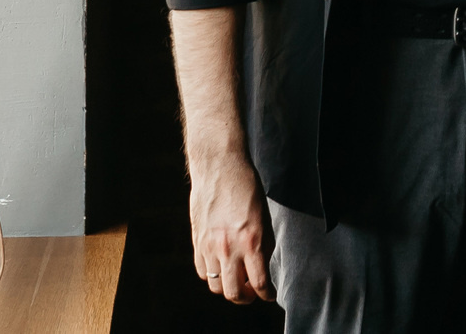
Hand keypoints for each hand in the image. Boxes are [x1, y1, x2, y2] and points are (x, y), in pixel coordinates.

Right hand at [187, 150, 272, 302]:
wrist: (219, 167)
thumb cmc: (247, 188)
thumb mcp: (264, 218)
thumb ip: (263, 246)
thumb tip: (261, 268)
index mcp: (251, 241)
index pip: (259, 283)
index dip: (266, 294)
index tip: (269, 295)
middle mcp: (229, 248)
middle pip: (234, 293)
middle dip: (246, 298)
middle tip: (252, 292)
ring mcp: (209, 247)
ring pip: (216, 286)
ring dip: (227, 288)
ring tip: (236, 281)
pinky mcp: (196, 242)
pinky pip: (202, 272)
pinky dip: (212, 275)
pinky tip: (221, 267)